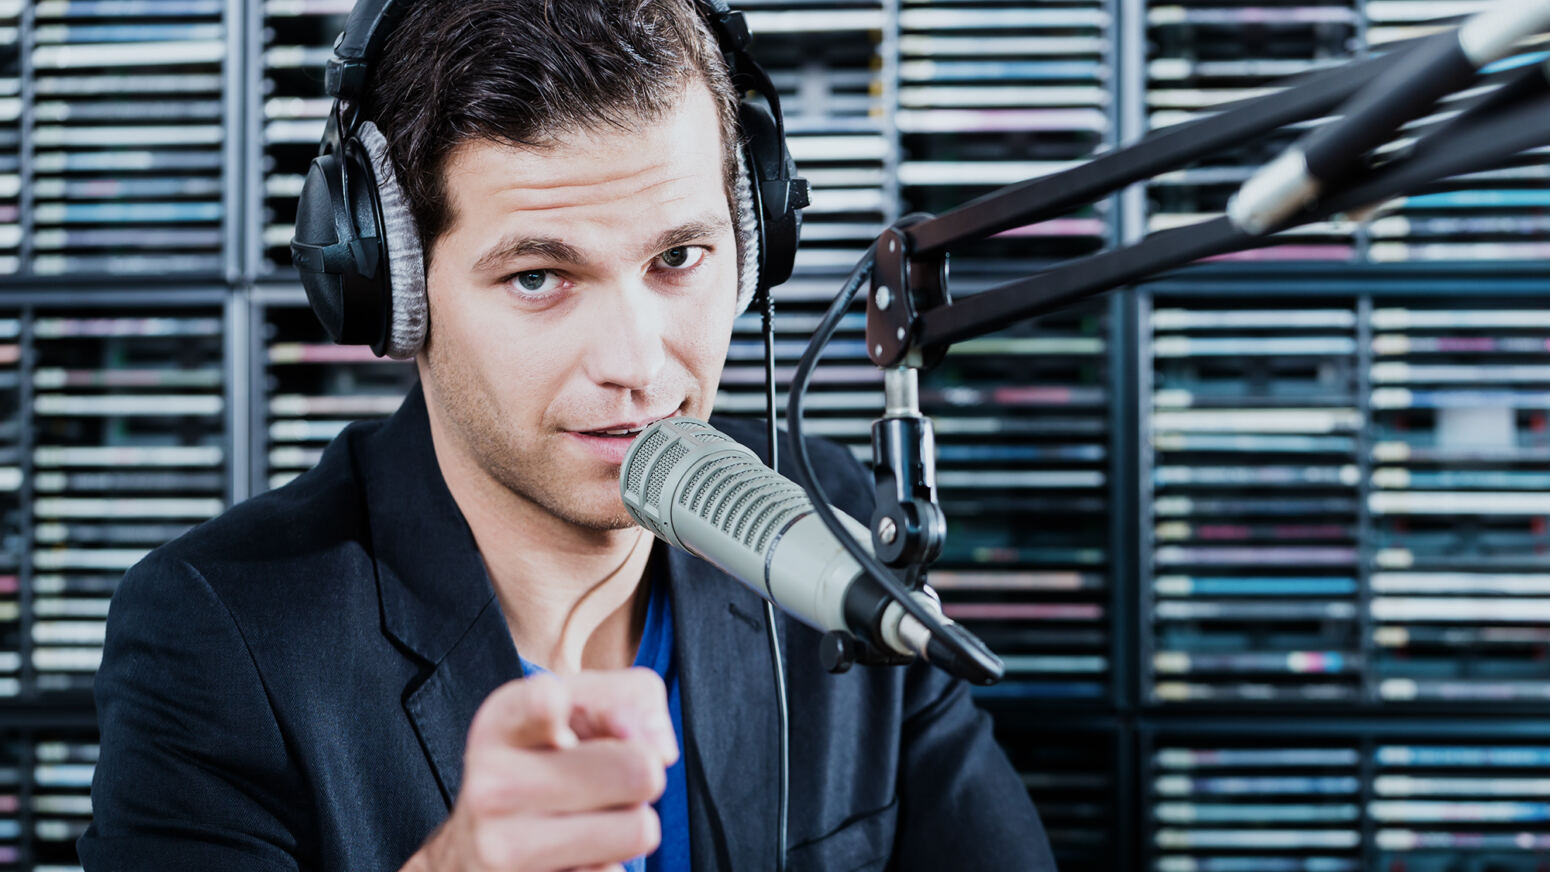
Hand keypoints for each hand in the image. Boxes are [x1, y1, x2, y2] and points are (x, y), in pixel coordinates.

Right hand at [402, 667, 678, 871]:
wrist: (475, 851)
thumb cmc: (546, 760)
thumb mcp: (577, 707)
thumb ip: (630, 699)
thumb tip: (661, 751)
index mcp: (502, 724)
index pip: (542, 705)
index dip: (555, 706)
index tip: (553, 707)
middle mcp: (493, 786)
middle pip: (641, 769)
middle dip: (643, 774)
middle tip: (602, 780)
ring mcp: (503, 851)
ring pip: (641, 829)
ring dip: (630, 823)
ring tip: (588, 817)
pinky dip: (609, 864)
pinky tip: (570, 855)